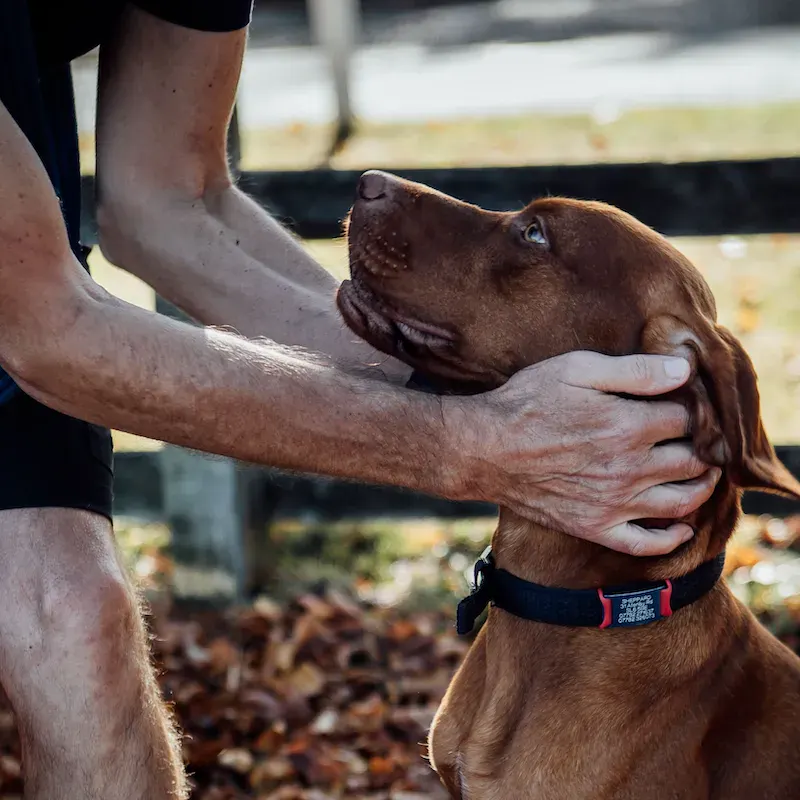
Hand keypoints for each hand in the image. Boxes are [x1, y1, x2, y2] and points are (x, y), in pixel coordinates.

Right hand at [442, 351, 720, 555]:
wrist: (484, 450)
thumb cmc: (527, 402)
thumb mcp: (575, 369)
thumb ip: (633, 371)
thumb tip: (683, 370)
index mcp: (629, 426)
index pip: (687, 420)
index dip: (691, 409)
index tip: (685, 405)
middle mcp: (630, 468)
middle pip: (692, 461)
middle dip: (703, 447)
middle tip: (701, 439)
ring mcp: (614, 503)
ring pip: (682, 502)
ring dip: (702, 488)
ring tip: (703, 474)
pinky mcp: (596, 527)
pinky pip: (646, 544)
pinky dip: (672, 538)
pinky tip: (681, 527)